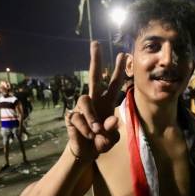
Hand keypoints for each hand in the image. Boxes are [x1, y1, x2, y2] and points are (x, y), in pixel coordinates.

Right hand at [65, 41, 125, 160]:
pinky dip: (85, 129)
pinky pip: (77, 118)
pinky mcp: (71, 115)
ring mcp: (81, 107)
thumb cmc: (101, 141)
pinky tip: (89, 136)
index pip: (114, 84)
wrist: (86, 152)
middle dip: (95, 60)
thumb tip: (112, 119)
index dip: (118, 70)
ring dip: (92, 117)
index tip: (123, 54)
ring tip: (96, 132)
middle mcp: (94, 101)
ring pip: (84, 101)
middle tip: (96, 43)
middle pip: (94, 77)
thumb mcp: (111, 139)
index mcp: (107, 103)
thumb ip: (113, 130)